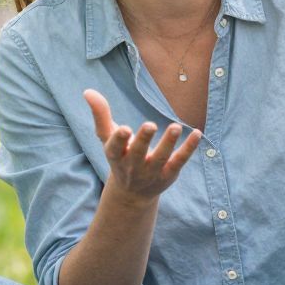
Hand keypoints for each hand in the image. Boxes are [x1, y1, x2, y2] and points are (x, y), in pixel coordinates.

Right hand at [83, 89, 201, 201]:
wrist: (132, 193)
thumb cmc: (120, 157)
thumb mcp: (107, 138)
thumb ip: (100, 115)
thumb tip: (88, 91)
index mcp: (116, 156)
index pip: (116, 149)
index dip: (119, 140)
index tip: (124, 128)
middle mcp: (133, 166)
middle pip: (138, 153)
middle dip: (143, 140)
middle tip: (150, 125)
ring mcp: (152, 172)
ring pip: (161, 158)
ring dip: (168, 142)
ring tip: (175, 126)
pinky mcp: (169, 174)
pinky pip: (179, 161)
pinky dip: (189, 149)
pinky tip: (197, 133)